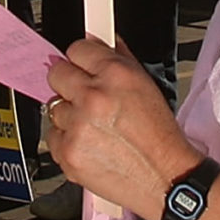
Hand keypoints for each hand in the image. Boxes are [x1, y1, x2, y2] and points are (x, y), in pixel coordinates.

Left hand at [42, 35, 197, 219]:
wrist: (166, 179)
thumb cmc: (160, 137)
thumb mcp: (147, 86)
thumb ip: (120, 59)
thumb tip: (101, 40)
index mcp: (116, 75)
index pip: (77, 48)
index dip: (81, 59)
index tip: (82, 66)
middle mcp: (94, 97)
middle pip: (56, 73)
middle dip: (69, 83)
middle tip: (85, 98)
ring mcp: (78, 126)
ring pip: (54, 107)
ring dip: (69, 115)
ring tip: (95, 128)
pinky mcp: (67, 152)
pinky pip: (53, 136)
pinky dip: (67, 140)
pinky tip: (90, 145)